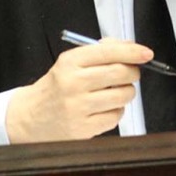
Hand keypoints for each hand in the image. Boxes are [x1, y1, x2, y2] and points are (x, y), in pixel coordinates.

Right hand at [6, 38, 152, 142]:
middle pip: (121, 72)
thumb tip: (130, 47)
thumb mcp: (70, 62)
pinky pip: (117, 116)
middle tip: (130, 73)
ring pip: (123, 95)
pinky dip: (117, 111)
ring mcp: (78, 107)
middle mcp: (73, 83)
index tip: (146, 53)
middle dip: (133, 72)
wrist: (30, 117)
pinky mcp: (83, 128)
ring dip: (127, 92)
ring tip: (116, 91)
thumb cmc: (56, 87)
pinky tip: (105, 108)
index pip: (109, 52)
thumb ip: (100, 51)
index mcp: (70, 62)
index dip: (133, 51)